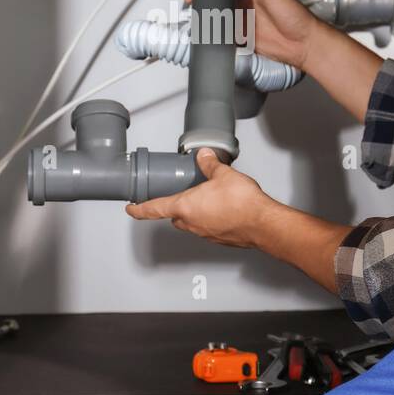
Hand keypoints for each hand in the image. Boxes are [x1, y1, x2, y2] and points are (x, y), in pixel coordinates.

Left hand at [125, 148, 274, 248]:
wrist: (263, 224)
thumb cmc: (242, 203)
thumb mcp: (223, 174)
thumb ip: (210, 164)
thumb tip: (204, 156)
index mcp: (186, 207)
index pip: (154, 209)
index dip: (139, 209)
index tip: (130, 209)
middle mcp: (192, 223)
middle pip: (175, 217)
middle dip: (175, 208)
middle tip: (180, 196)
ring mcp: (206, 233)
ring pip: (192, 223)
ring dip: (195, 213)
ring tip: (207, 199)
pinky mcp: (220, 239)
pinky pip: (208, 228)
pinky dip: (210, 219)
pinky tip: (223, 209)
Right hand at [184, 0, 321, 69]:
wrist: (303, 44)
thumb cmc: (295, 16)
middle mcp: (246, 3)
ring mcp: (243, 19)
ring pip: (219, 14)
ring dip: (206, 11)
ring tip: (194, 8)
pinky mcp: (242, 36)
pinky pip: (224, 32)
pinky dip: (213, 30)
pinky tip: (204, 27)